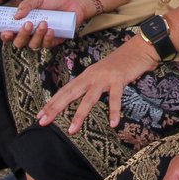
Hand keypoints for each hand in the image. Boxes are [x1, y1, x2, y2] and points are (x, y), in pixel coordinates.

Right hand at [2, 0, 93, 49]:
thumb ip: (27, 4)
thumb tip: (16, 16)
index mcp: (25, 21)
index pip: (11, 32)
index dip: (6, 35)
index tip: (6, 32)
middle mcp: (32, 31)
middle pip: (20, 42)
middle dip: (21, 36)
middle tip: (28, 24)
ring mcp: (43, 36)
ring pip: (33, 45)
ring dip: (36, 36)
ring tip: (44, 23)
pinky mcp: (55, 40)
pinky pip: (47, 45)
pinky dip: (48, 38)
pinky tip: (51, 30)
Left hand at [35, 35, 158, 133]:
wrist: (138, 49)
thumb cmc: (120, 64)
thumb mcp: (101, 74)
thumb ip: (91, 85)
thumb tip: (81, 99)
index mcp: (86, 76)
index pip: (65, 91)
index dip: (52, 102)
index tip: (40, 115)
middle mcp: (91, 76)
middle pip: (70, 93)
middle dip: (55, 108)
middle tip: (43, 122)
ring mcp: (104, 78)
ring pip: (88, 98)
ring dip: (79, 115)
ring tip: (72, 130)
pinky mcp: (118, 80)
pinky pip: (115, 98)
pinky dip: (114, 111)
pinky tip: (113, 123)